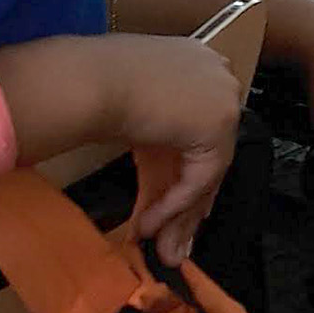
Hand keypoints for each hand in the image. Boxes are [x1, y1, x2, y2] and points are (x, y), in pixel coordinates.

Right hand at [109, 33, 249, 267]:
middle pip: (207, 154)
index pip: (202, 129)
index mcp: (199, 65)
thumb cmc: (94, 86)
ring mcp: (223, 101)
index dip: (189, 173)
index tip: (180, 207)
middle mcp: (218, 78)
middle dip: (187, 204)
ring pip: (205, 172)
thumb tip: (153, 164)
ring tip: (162, 248)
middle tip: (172, 238)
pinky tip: (149, 226)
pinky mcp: (218, 127)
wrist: (91, 81)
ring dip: (179, 215)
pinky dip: (173, 205)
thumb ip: (154, 136)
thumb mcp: (132, 111)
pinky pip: (199, 179)